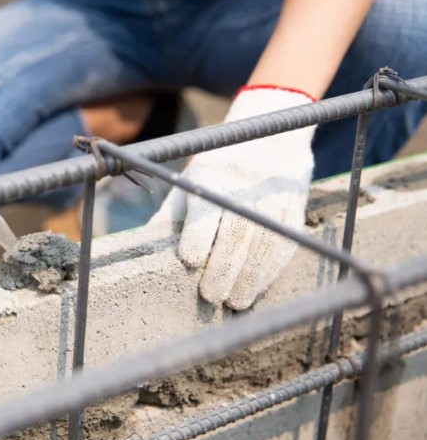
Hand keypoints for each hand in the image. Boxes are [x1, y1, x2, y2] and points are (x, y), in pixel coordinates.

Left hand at [151, 86, 316, 309]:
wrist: (271, 138)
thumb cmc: (216, 169)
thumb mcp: (189, 181)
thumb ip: (171, 215)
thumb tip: (144, 250)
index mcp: (211, 177)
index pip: (206, 211)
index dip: (198, 238)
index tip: (190, 262)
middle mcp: (245, 186)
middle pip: (236, 234)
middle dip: (224, 269)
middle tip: (212, 297)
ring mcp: (274, 197)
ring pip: (265, 243)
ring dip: (250, 278)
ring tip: (235, 302)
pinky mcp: (294, 207)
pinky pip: (285, 244)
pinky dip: (271, 271)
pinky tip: (257, 288)